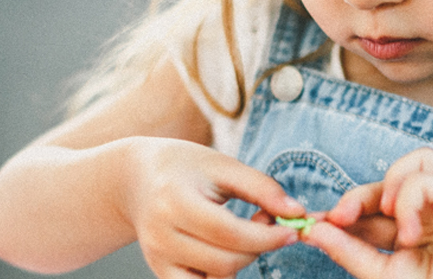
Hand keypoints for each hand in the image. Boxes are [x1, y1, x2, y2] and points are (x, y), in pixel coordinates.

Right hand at [125, 137, 304, 277]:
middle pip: (224, 261)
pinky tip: (225, 250)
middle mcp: (161, 234)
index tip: (292, 230)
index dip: (266, 237)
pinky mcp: (159, 271)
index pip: (228, 233)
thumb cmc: (185, 167)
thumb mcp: (223, 165)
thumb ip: (262, 188)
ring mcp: (157, 257)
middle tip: (266, 222)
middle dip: (258, 248)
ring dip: (243, 262)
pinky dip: (221, 275)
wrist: (134, 178)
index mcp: (174, 200)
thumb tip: (297, 213)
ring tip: (244, 234)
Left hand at [302, 148, 432, 278]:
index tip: (314, 223)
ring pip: (418, 161)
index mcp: (413, 229)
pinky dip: (408, 200)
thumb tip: (313, 229)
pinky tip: (410, 234)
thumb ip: (347, 248)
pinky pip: (424, 179)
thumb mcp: (377, 271)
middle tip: (336, 217)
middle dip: (357, 196)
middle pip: (389, 181)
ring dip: (391, 183)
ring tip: (384, 216)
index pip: (374, 207)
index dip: (346, 210)